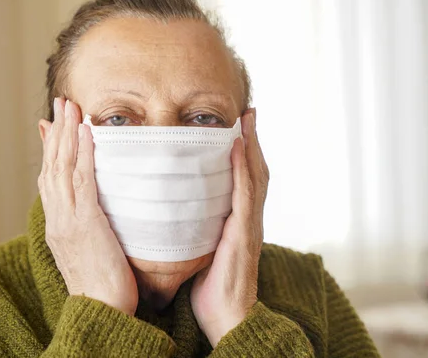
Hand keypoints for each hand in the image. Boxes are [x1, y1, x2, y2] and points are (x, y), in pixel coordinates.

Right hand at [38, 97, 137, 316]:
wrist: (101, 311)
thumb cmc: (103, 286)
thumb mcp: (91, 250)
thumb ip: (90, 225)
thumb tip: (96, 210)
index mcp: (58, 223)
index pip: (50, 178)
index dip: (51, 149)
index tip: (52, 125)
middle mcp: (58, 217)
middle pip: (52, 165)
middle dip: (57, 131)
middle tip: (61, 102)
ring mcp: (67, 218)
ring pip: (63, 167)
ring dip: (67, 133)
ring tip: (71, 106)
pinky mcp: (84, 222)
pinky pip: (82, 180)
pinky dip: (82, 153)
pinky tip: (86, 132)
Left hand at [190, 108, 268, 346]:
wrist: (225, 318)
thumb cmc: (210, 288)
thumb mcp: (200, 249)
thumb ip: (195, 228)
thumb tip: (173, 211)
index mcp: (237, 220)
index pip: (243, 178)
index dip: (243, 151)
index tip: (237, 124)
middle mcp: (248, 218)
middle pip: (254, 170)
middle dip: (252, 139)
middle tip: (247, 111)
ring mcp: (249, 225)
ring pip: (255, 176)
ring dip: (252, 145)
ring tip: (246, 118)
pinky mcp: (244, 234)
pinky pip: (245, 194)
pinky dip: (243, 168)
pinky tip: (237, 146)